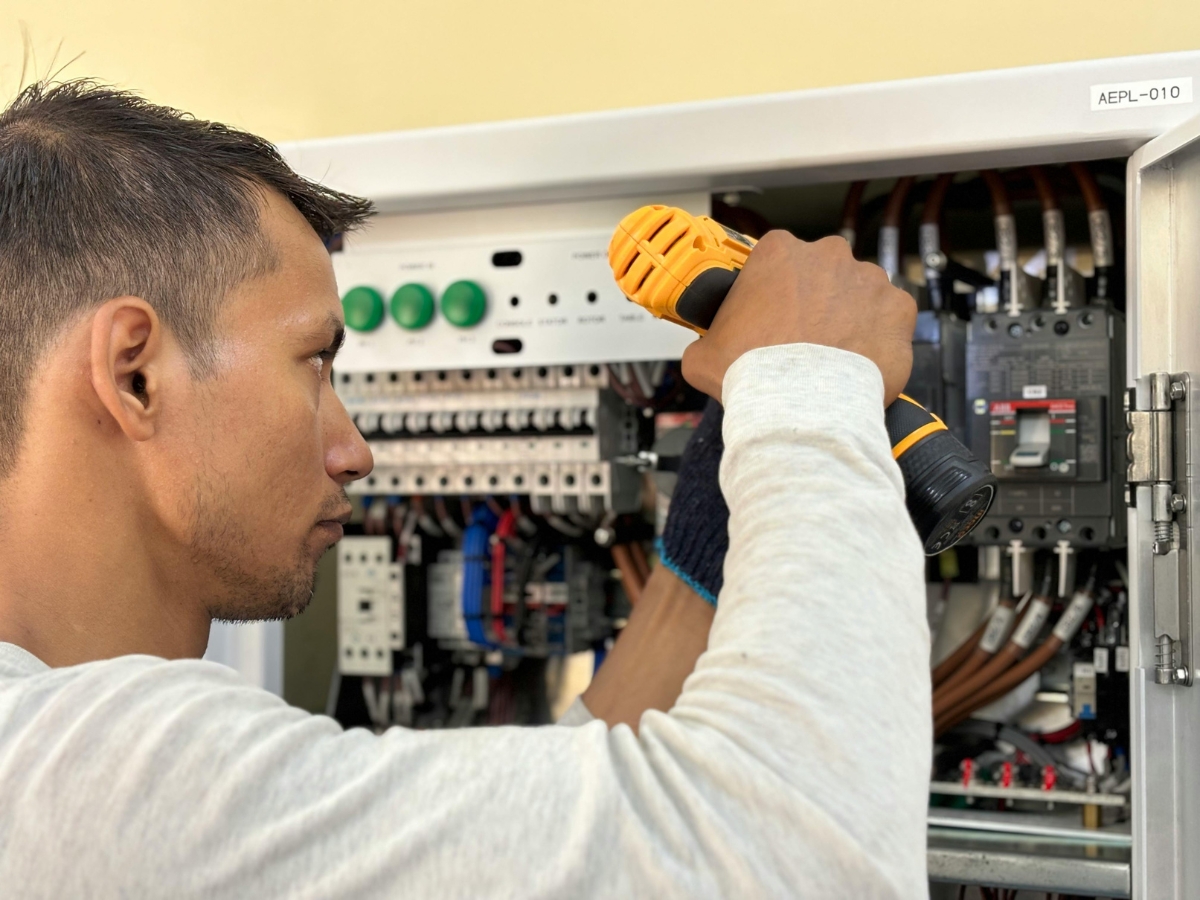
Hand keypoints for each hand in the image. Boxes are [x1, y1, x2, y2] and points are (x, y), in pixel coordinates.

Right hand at [681, 231, 916, 402]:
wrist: (800, 405)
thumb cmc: (754, 373)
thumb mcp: (703, 354)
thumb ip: (708, 340)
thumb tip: (707, 351)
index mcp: (779, 252)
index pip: (777, 262)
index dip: (774, 292)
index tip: (772, 317)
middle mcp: (828, 255)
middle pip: (822, 274)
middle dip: (815, 301)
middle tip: (802, 339)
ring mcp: (869, 279)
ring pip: (858, 294)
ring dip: (848, 317)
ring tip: (833, 356)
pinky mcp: (899, 309)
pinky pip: (891, 320)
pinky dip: (879, 338)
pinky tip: (860, 362)